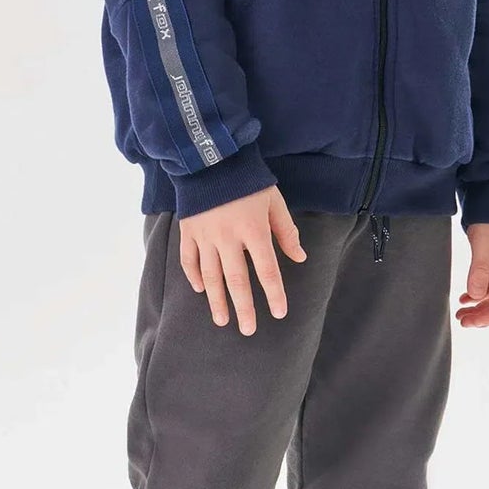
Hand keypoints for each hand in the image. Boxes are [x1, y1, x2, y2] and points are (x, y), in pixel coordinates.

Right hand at [180, 186, 306, 334]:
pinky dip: (194, 276)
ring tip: (222, 320)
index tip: (279, 313)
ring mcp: (205, 236)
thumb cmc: (249, 180)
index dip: (274, 294)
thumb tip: (300, 258)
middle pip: (236, 280)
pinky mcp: (188, 230)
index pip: (267, 270)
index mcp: (253, 230)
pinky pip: (189, 260)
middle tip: (248, 330)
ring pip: (211, 276)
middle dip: (243, 308)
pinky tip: (201, 290)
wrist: (212, 158)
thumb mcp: (274, 201)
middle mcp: (228, 237)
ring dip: (217, 300)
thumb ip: (286, 231)